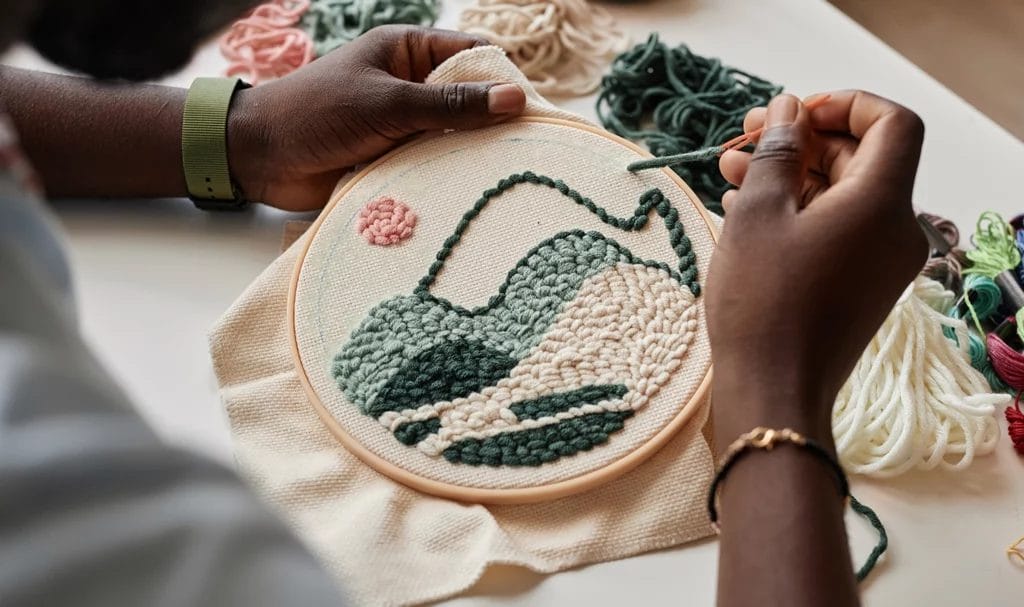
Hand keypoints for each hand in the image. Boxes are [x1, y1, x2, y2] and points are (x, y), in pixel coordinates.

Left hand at [227, 26, 525, 210]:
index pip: (471, 55)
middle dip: (493, 122)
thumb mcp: (389, 103)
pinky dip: (449, 177)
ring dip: (471, 155)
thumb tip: (515, 99)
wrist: (260, 157)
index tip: (532, 111)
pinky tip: (472, 194)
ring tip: (507, 178)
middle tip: (528, 151)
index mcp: (408, 51)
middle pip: (469, 100)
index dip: (503, 78)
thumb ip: (451, 105)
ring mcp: (404, 125)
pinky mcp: (396, 159)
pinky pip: (434, 165)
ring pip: (454, 137)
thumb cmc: (317, 113)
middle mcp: (411, 85)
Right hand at [707, 91, 927, 442]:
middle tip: (743, 138)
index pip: (891, 123)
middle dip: (801, 140)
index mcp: (881, 204)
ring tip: (729, 170)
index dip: (843, 104)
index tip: (791, 114)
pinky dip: (797, 210)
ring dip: (790, 175)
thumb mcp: (758, 214)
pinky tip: (743, 208)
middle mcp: (894, 229)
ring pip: (841, 194)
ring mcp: (879, 261)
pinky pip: (836, 229)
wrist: (774, 391)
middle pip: (861, 158)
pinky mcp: (860, 284)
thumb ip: (777, 152)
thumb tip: (787, 111)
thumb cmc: (761, 302)